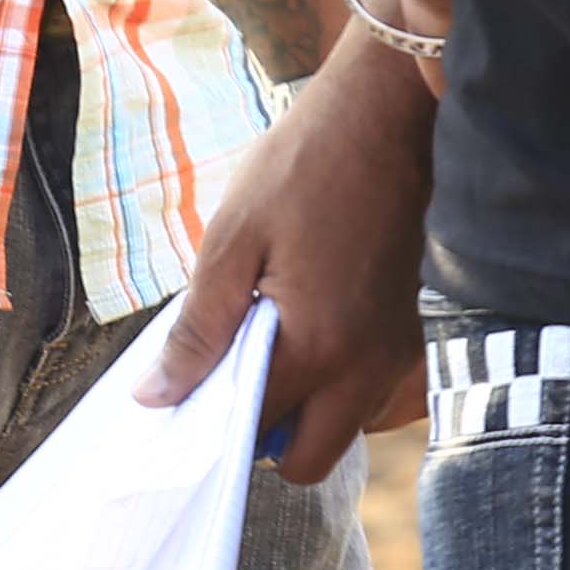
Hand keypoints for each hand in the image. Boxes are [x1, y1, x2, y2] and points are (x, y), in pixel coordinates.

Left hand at [143, 32, 436, 478]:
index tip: (187, 400)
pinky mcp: (412, 322)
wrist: (389, 110)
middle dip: (269, 438)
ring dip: (308, 408)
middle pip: (312, 458)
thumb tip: (157, 398)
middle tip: (235, 379)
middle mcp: (368, 362)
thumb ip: (197, 330)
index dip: (213, 427)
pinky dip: (337, 379)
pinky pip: (369, 386)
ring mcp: (399, 345)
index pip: (257, 435)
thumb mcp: (232, 241)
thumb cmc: (305, 165)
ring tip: (273, 342)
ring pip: (346, 425)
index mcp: (319, 345)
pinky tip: (312, 322)